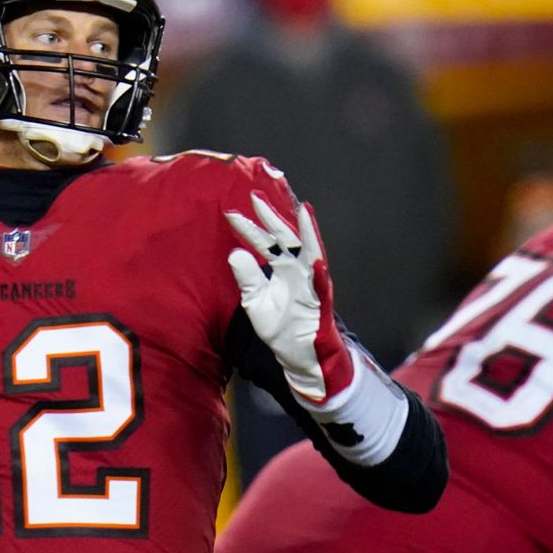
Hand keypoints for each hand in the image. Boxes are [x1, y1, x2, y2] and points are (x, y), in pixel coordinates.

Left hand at [225, 192, 353, 402]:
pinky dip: (319, 272)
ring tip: (303, 211)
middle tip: (255, 197)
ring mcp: (312, 282)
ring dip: (308, 233)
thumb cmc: (281, 327)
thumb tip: (235, 253)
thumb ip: (247, 278)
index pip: (264, 243)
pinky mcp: (321, 301)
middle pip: (286, 238)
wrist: (299, 355)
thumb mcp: (255, 302)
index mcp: (282, 268)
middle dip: (272, 218)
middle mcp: (298, 269)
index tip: (231, 213)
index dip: (248, 229)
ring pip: (311, 253)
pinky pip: (321, 286)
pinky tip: (315, 260)